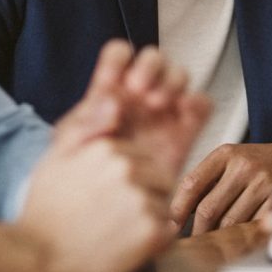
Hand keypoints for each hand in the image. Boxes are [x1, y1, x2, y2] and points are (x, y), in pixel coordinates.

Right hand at [19, 135, 177, 271]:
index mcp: (107, 148)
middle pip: (159, 179)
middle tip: (112, 218)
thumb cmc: (45, 212)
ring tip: (117, 233)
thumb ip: (86, 126)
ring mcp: (139, 199)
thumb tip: (115, 102)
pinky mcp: (149, 231)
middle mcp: (127, 168)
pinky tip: (126, 248)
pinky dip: (155, 243)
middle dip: (144, 195)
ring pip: (164, 204)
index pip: (143, 159)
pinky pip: (168, 232)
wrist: (36, 261)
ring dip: (149, 219)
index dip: (129, 181)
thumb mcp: (56, 158)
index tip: (105, 198)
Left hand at [54, 41, 210, 177]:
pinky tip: (183, 111)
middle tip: (140, 89)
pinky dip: (197, 101)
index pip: (119, 55)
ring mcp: (164, 111)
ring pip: (179, 75)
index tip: (117, 78)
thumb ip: (85, 122)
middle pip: (154, 58)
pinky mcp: (185, 130)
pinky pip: (201, 105)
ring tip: (158, 103)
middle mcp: (139, 95)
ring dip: (171, 81)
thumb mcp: (70, 147)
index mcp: (109, 90)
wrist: (103, 216)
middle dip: (150, 67)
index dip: (121, 57)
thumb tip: (114, 100)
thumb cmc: (79, 178)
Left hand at [171, 138, 271, 234]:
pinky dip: (243, 238)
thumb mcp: (236, 160)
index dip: (177, 209)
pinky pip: (251, 228)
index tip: (171, 225)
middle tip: (193, 244)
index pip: (191, 183)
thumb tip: (181, 214)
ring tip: (216, 245)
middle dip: (198, 232)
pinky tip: (241, 240)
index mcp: (227, 153)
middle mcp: (244, 165)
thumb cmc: (267, 163)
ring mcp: (262, 183)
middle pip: (208, 209)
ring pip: (230, 223)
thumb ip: (211, 181)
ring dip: (221, 238)